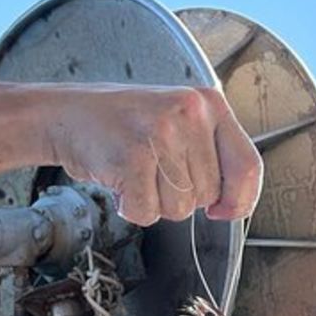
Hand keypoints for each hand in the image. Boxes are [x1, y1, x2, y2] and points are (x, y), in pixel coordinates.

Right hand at [47, 84, 262, 226]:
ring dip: (154, 202)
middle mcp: (190, 113)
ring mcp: (161, 133)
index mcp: (209, 103)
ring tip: (136, 172)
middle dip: (180, 196)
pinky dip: (130, 208)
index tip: (224, 210)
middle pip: (209, 194)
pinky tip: (120, 181)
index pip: (248, 165)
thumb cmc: (124, 122)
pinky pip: (147, 212)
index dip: (240, 199)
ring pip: (180, 208)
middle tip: (153, 171)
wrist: (67, 113)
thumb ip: (210, 153)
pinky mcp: (133, 157)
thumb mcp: (178, 120)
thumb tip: (235, 205)